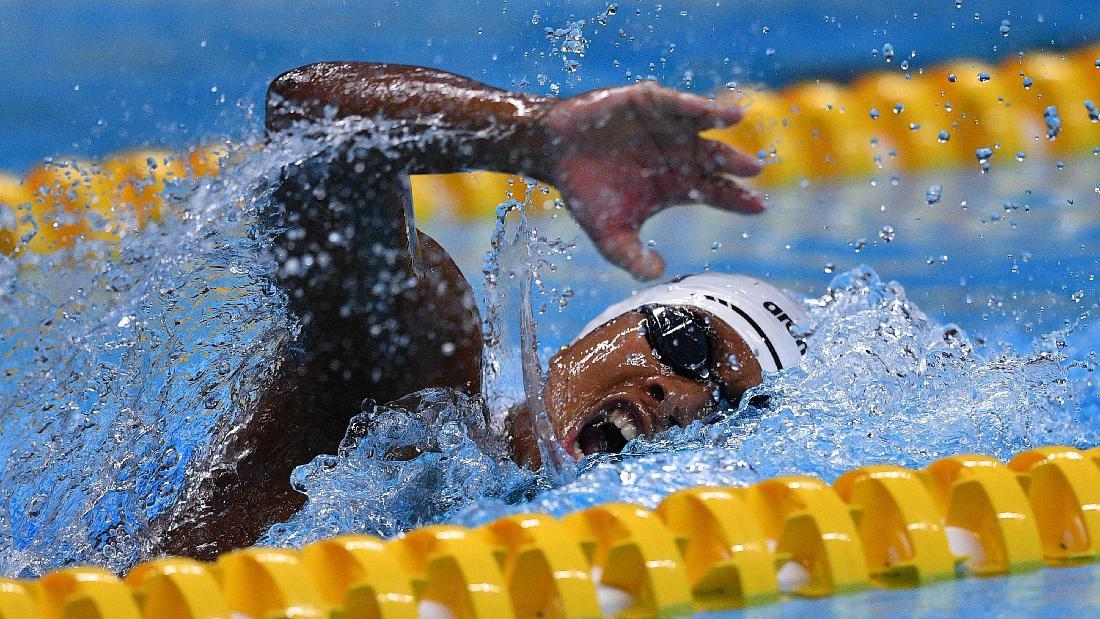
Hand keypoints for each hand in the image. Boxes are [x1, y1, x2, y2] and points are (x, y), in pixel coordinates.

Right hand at [543, 82, 762, 279]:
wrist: (555, 154)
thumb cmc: (587, 192)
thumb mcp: (610, 234)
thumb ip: (632, 257)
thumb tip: (657, 272)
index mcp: (678, 186)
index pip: (717, 193)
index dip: (738, 199)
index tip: (761, 207)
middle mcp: (680, 155)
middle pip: (716, 160)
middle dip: (735, 163)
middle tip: (755, 169)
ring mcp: (667, 128)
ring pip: (702, 127)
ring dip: (720, 122)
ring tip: (735, 120)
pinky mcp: (649, 103)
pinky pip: (676, 103)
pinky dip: (693, 105)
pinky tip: (710, 110)